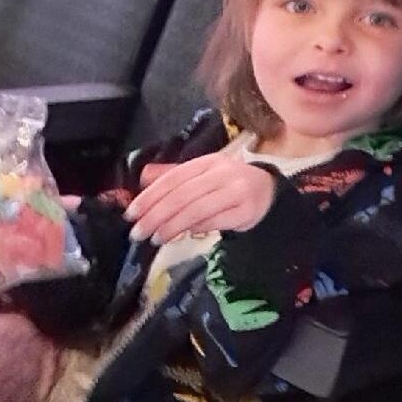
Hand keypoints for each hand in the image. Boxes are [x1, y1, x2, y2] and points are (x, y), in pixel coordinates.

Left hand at [125, 151, 276, 243]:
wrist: (270, 192)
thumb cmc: (229, 185)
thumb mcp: (202, 176)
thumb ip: (173, 177)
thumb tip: (142, 178)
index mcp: (208, 162)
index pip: (173, 178)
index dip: (150, 196)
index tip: (132, 213)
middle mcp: (223, 173)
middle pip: (182, 195)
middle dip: (156, 215)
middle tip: (138, 232)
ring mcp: (237, 191)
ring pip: (196, 209)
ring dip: (171, 226)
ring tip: (155, 239)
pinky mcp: (247, 210)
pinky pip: (215, 221)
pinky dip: (195, 229)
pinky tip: (181, 236)